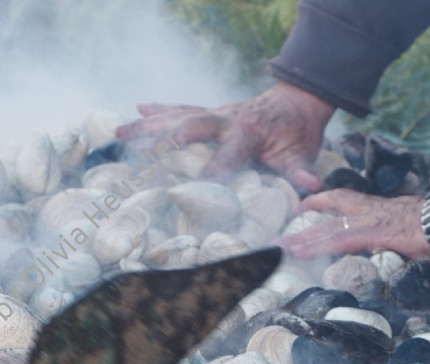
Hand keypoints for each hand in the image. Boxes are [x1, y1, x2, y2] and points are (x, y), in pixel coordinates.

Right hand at [117, 82, 334, 192]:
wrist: (298, 100)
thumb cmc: (297, 133)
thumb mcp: (302, 154)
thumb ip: (300, 172)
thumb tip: (311, 189)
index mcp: (246, 133)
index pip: (223, 158)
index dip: (207, 176)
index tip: (188, 196)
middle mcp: (225, 120)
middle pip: (189, 128)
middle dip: (164, 143)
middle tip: (141, 158)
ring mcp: (214, 113)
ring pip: (176, 116)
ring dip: (147, 125)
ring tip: (118, 133)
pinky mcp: (209, 111)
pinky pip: (179, 109)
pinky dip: (157, 110)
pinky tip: (135, 110)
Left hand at [282, 189, 429, 260]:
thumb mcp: (420, 228)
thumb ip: (406, 234)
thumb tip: (407, 244)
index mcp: (384, 209)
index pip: (351, 201)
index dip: (329, 200)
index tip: (311, 203)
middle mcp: (374, 211)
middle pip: (335, 206)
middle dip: (310, 211)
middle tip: (288, 220)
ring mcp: (372, 221)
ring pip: (330, 227)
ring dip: (305, 237)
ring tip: (282, 244)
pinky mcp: (373, 234)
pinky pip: (338, 240)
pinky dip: (317, 246)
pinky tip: (299, 251)